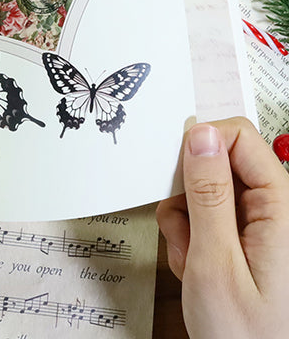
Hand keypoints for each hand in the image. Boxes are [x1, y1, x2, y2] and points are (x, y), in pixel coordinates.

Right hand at [156, 117, 288, 338]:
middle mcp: (274, 211)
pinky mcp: (243, 240)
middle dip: (189, 194)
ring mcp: (258, 226)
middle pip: (218, 164)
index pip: (239, 137)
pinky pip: (204, 217)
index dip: (201, 145)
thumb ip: (208, 195)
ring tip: (192, 262)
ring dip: (185, 222)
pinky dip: (189, 238)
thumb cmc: (248, 338)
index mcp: (282, 208)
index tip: (176, 173)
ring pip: (204, 192)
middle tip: (185, 232)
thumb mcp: (216, 264)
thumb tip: (199, 135)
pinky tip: (194, 267)